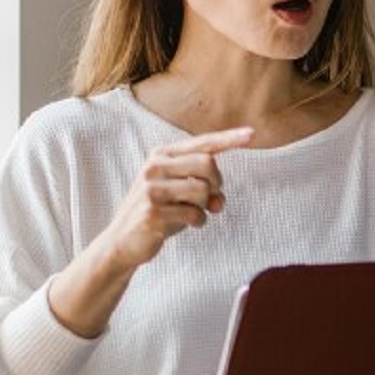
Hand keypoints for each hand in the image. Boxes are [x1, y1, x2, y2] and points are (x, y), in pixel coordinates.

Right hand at [98, 127, 253, 269]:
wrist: (123, 241)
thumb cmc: (158, 212)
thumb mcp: (178, 191)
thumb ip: (204, 186)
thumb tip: (220, 201)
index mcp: (161, 155)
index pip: (202, 142)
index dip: (229, 139)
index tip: (252, 134)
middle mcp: (154, 167)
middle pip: (208, 164)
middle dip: (217, 184)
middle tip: (211, 200)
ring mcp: (151, 189)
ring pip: (203, 191)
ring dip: (205, 206)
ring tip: (191, 213)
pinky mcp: (153, 212)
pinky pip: (195, 214)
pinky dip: (198, 222)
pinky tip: (186, 224)